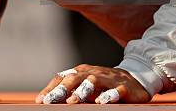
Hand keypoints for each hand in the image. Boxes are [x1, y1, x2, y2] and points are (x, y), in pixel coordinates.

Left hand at [35, 64, 151, 103]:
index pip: (62, 78)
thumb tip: (47, 100)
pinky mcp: (123, 87)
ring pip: (93, 82)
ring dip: (82, 91)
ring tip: (72, 101)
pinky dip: (108, 96)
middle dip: (61, 90)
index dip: (51, 88)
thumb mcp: (85, 86)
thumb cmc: (103, 84)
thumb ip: (69, 91)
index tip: (41, 100)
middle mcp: (92, 73)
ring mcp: (108, 79)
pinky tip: (101, 102)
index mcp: (80, 72)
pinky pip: (115, 91)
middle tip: (50, 100)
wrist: (134, 78)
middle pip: (74, 79)